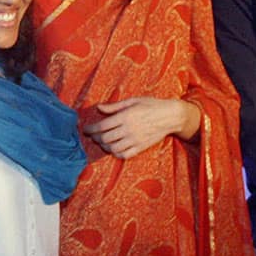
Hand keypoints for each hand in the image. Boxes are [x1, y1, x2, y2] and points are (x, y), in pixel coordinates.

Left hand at [83, 97, 200, 158]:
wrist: (170, 116)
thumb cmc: (151, 105)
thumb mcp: (132, 101)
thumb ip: (114, 106)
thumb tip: (99, 107)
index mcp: (125, 116)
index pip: (102, 126)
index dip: (91, 129)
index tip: (86, 129)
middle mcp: (129, 129)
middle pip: (105, 138)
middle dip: (96, 138)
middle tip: (93, 135)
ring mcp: (135, 140)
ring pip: (113, 148)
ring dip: (104, 146)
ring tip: (103, 142)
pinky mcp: (141, 147)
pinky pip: (124, 155)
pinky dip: (115, 154)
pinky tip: (113, 149)